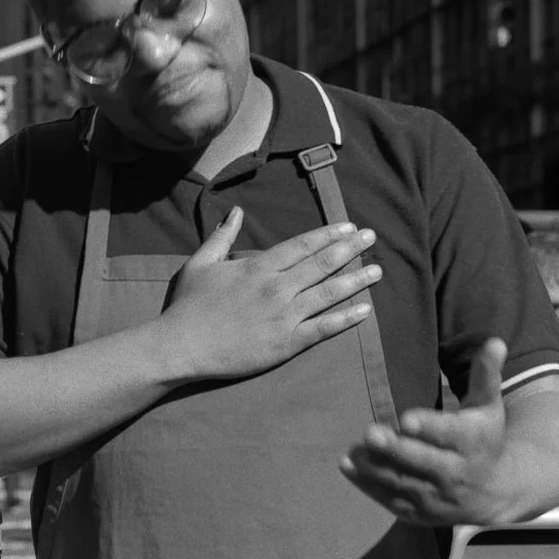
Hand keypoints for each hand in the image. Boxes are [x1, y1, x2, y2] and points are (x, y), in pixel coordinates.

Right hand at [158, 207, 381, 381]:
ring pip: (328, 293)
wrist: (181, 346)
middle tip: (372, 239)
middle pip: (322, 264)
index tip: (348, 228)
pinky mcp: (286, 344)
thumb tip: (235, 212)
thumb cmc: (188, 306)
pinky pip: (323, 328)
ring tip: (377, 271)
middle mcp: (277, 287)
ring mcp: (284, 316)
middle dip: (350, 249)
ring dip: (356, 280)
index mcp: (259, 266)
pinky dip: (346, 319)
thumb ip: (222, 237)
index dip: (328, 235)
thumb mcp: (201, 263)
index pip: (302, 245)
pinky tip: (365, 311)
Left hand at [340, 337, 513, 526]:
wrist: (497, 492)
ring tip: (351, 454)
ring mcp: (438, 497)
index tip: (406, 419)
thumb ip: (486, 375)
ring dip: (375, 470)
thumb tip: (493, 341)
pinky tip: (348, 468)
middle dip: (396, 450)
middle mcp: (458, 474)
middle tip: (370, 433)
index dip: (429, 428)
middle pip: (424, 462)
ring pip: (404, 483)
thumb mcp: (488, 406)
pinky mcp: (421, 514)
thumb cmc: (485, 438)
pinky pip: (393, 501)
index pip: (450, 435)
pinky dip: (369, 487)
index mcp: (474, 443)